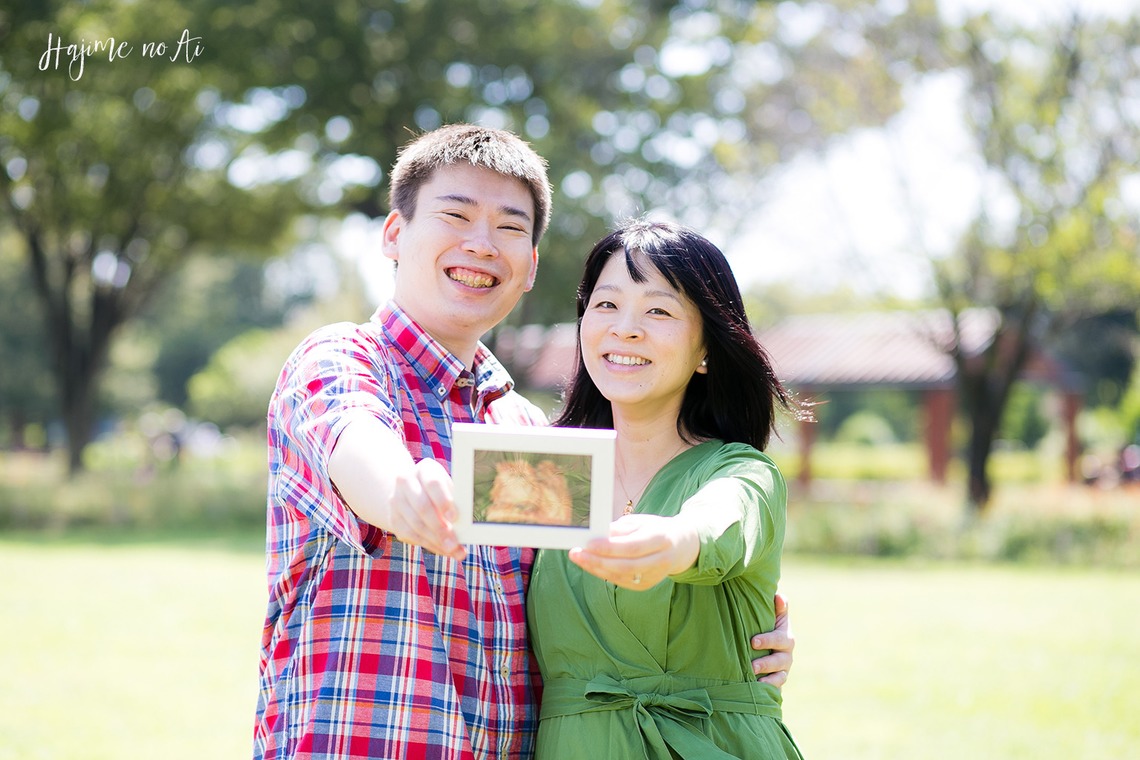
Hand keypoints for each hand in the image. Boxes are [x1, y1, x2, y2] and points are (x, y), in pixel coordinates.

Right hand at [386, 457, 464, 559]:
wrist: (410, 492)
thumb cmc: (439, 491)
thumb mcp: (448, 488)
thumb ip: (456, 502)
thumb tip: (467, 524)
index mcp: (424, 470)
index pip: (433, 484)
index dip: (444, 501)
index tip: (455, 517)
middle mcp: (406, 482)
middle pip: (422, 506)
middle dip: (439, 528)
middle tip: (454, 543)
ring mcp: (396, 500)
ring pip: (415, 525)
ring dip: (436, 541)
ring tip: (453, 550)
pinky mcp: (393, 519)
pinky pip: (410, 536)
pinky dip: (429, 545)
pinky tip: (443, 550)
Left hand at [568, 514, 698, 589]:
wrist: (681, 547)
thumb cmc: (656, 530)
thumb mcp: (641, 522)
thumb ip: (620, 529)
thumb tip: (596, 533)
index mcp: (661, 539)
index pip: (632, 547)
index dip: (609, 547)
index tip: (588, 543)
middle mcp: (660, 561)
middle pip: (625, 565)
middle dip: (597, 560)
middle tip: (576, 553)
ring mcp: (654, 576)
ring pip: (620, 576)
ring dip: (596, 568)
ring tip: (578, 557)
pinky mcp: (646, 585)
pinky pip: (620, 581)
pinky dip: (603, 573)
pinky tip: (590, 564)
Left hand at [750, 592, 793, 687]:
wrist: (766, 646)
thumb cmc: (767, 626)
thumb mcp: (774, 616)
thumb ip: (778, 607)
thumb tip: (779, 597)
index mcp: (786, 638)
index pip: (779, 639)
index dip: (768, 641)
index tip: (753, 641)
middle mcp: (786, 656)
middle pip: (780, 661)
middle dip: (766, 663)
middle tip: (752, 666)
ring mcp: (783, 671)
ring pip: (779, 678)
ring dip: (769, 681)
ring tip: (755, 681)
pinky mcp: (776, 683)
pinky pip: (776, 690)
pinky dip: (769, 692)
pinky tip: (757, 693)